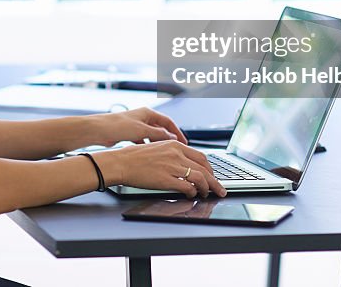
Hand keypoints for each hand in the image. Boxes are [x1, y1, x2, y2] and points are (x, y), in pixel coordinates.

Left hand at [90, 107, 187, 146]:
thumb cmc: (117, 126)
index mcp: (147, 113)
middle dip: (168, 139)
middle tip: (176, 150)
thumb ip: (158, 134)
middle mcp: (142, 118)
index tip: (184, 142)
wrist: (97, 130)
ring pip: (151, 136)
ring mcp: (135, 126)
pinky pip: (142, 141)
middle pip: (160, 129)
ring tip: (164, 154)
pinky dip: (147, 146)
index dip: (177, 132)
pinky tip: (149, 153)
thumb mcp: (141, 130)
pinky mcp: (128, 134)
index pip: (168, 122)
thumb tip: (172, 138)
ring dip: (158, 144)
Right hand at [95, 140, 226, 197]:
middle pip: (205, 168)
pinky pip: (187, 187)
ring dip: (207, 188)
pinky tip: (191, 195)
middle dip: (215, 181)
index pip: (201, 157)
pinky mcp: (167, 179)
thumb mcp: (158, 148)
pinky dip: (193, 192)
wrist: (121, 162)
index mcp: (175, 145)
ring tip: (206, 194)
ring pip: (200, 178)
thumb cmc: (135, 157)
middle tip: (219, 189)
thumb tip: (186, 165)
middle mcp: (176, 154)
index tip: (213, 176)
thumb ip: (173, 154)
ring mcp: (172, 166)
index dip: (210, 169)